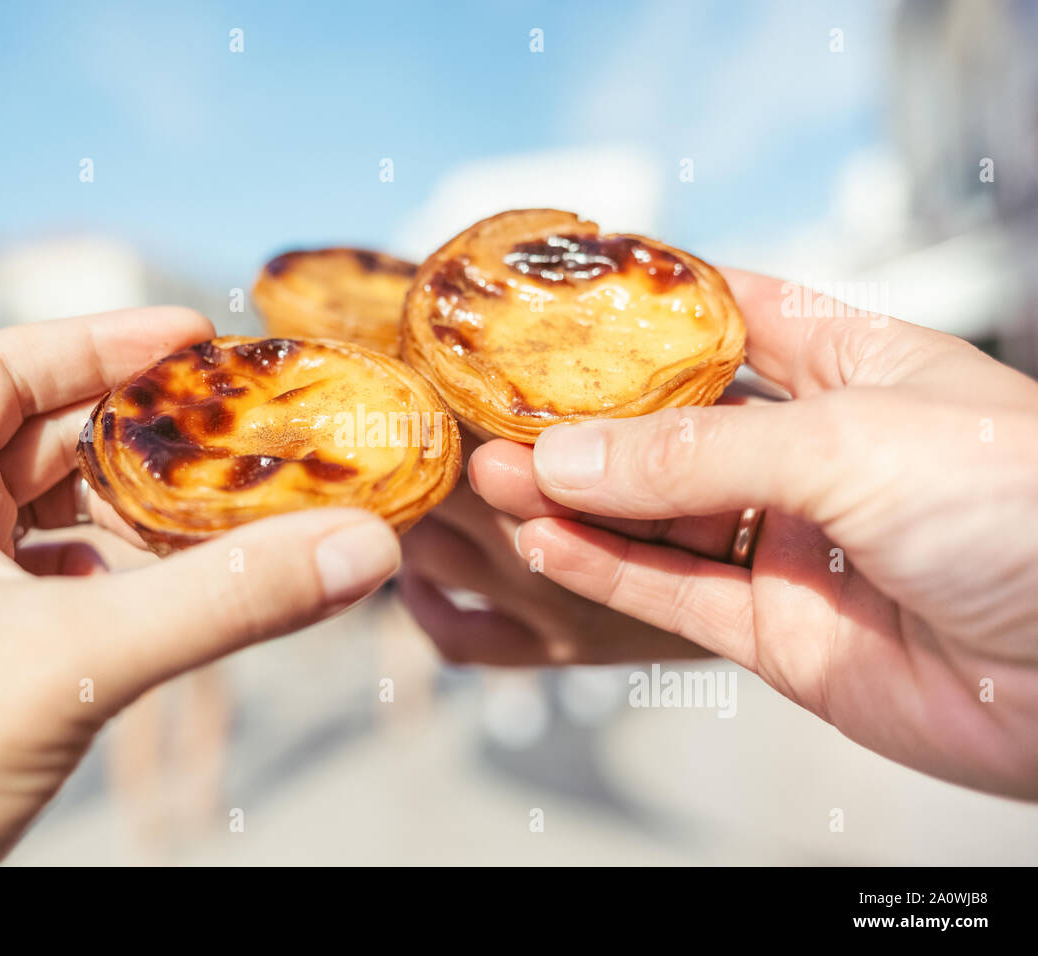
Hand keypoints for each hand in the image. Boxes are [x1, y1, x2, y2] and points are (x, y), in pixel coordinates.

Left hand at [0, 308, 399, 863]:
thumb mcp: (74, 656)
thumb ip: (222, 601)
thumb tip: (356, 548)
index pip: (8, 368)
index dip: (104, 342)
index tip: (195, 337)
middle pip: (49, 441)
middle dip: (144, 434)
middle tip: (236, 423)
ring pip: (64, 519)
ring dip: (144, 511)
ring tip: (227, 503)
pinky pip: (69, 586)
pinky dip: (129, 577)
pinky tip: (176, 590)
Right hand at [414, 269, 1037, 798]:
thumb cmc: (1028, 511)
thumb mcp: (851, 442)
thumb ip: (698, 455)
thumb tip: (568, 455)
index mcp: (857, 370)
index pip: (733, 319)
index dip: (648, 310)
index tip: (561, 301)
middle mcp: (818, 456)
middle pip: (673, 429)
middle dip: (584, 421)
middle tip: (497, 410)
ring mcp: (793, 547)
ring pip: (657, 518)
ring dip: (573, 499)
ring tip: (493, 477)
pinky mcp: (778, 632)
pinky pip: (673, 595)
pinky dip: (603, 568)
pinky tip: (544, 539)